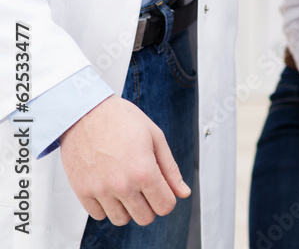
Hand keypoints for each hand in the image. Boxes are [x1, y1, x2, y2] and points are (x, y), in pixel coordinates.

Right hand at [60, 94, 190, 226]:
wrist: (85, 110)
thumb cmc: (122, 119)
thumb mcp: (154, 136)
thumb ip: (170, 168)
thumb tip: (183, 193)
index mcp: (144, 170)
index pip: (165, 207)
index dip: (167, 197)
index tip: (161, 187)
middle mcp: (122, 185)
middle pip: (145, 218)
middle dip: (149, 204)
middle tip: (142, 183)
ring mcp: (100, 190)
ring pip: (121, 220)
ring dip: (126, 206)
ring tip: (124, 182)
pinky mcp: (82, 191)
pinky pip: (99, 215)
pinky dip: (105, 205)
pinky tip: (107, 184)